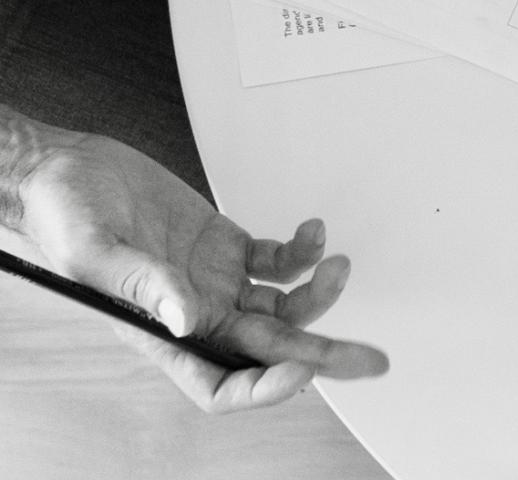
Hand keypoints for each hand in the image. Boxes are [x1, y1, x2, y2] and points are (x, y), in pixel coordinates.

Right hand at [0, 106, 387, 412]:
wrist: (67, 170)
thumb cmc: (62, 214)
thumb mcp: (92, 250)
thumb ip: (143, 284)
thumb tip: (186, 318)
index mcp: (162, 333)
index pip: (221, 384)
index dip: (264, 387)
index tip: (301, 370)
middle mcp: (198, 314)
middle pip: (271, 350)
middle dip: (324, 355)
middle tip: (371, 360)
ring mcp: (217, 281)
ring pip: (285, 307)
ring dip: (320, 293)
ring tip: (338, 266)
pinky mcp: (228, 246)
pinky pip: (279, 262)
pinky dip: (304, 252)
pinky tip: (314, 232)